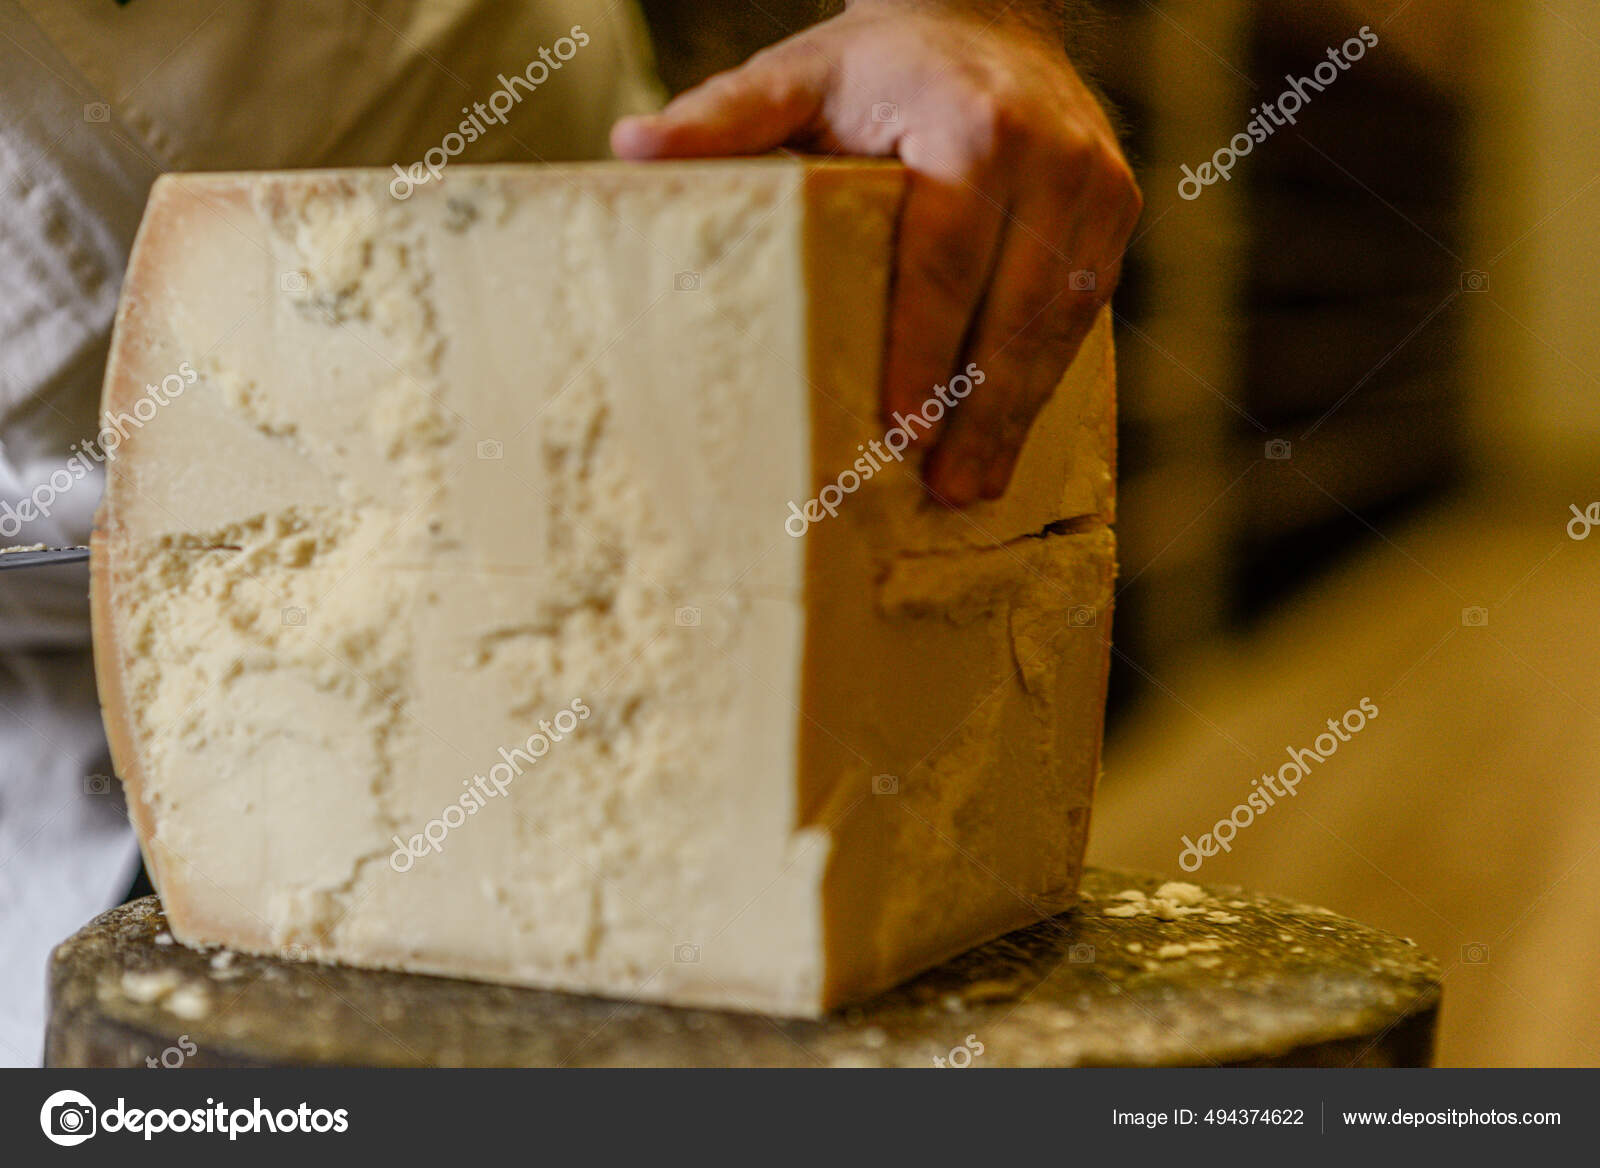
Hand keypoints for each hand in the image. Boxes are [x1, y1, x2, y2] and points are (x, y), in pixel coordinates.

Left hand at [612, 0, 1140, 505]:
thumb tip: (632, 147)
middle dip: (981, 407)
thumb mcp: (798, 74)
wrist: (987, 12)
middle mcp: (1050, 155)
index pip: (945, 260)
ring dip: (1020, 409)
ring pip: (1062, 316)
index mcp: (971, 126)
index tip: (904, 430)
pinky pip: (1085, 305)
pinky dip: (1046, 374)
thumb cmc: (879, 61)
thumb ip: (725, 117)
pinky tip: (1012, 431)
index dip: (925, 350)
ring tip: (977, 486)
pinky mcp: (1117, 206)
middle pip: (1016, 306)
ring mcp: (1096, 182)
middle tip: (948, 491)